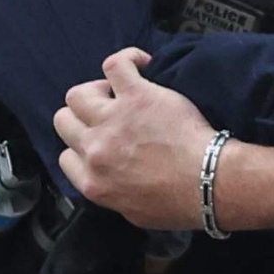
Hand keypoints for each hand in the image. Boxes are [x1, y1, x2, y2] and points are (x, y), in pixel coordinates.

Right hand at [52, 48, 210, 228]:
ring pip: (78, 94)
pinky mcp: (136, 96)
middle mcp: (95, 150)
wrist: (209, 183)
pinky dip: (128, 60)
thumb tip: (110, 181)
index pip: (65, 156)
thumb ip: (113, 194)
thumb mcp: (136, 214)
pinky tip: (142, 65)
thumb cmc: (181, 202)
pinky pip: (115, 64)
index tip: (100, 143)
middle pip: (64, 120)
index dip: (82, 146)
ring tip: (121, 96)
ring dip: (97, 92)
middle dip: (83, 117)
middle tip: (110, 117)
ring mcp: (112, 120)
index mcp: (93, 182)